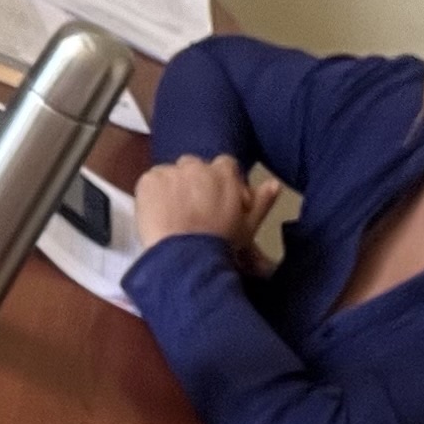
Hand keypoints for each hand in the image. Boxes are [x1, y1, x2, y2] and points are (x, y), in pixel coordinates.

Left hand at [133, 157, 280, 271]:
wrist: (185, 259)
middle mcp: (198, 167)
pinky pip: (150, 181)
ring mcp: (171, 173)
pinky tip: (157, 212)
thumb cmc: (220, 246)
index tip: (215, 199)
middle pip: (194, 167)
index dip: (219, 182)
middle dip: (194, 182)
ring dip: (172, 187)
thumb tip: (274, 184)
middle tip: (192, 207)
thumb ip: (262, 202)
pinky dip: (153, 193)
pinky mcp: (149, 181)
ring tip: (172, 212)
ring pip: (171, 173)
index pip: (224, 165)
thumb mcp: (248, 226)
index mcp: (224, 174)